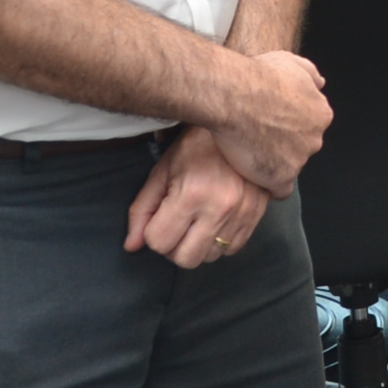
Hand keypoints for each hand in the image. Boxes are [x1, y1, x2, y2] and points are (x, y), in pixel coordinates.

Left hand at [126, 127, 270, 268]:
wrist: (242, 128)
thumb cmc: (195, 148)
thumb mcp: (162, 172)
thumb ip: (142, 210)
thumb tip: (131, 246)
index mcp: (191, 194)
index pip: (159, 242)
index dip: (153, 232)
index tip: (160, 216)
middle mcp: (219, 209)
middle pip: (185, 259)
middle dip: (174, 246)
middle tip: (176, 225)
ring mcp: (241, 215)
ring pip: (209, 258)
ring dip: (198, 245)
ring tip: (198, 220)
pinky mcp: (256, 217)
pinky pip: (233, 250)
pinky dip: (220, 242)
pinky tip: (216, 220)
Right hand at [210, 48, 331, 194]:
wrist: (234, 95)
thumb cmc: (258, 76)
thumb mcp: (291, 63)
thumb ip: (309, 74)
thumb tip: (320, 83)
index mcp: (320, 113)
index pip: (310, 127)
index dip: (289, 127)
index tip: (272, 124)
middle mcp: (315, 138)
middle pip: (302, 147)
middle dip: (284, 144)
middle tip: (258, 137)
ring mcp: (300, 159)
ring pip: (290, 167)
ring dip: (274, 163)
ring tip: (249, 153)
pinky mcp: (281, 177)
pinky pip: (280, 189)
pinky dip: (268, 184)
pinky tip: (254, 176)